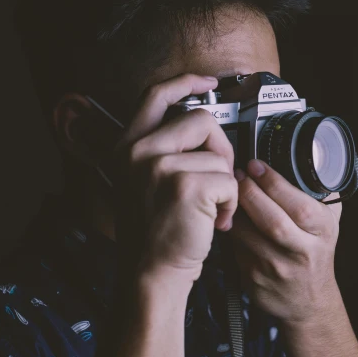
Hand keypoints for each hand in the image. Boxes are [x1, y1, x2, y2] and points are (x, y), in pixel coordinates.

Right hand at [111, 73, 238, 285]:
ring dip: (225, 184)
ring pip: (219, 154)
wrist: (150, 275)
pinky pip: (229, 180)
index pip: (155, 95)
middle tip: (218, 179)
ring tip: (210, 209)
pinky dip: (230, 204)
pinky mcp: (184, 185)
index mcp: (127, 146)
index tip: (208, 81)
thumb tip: (204, 126)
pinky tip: (214, 222)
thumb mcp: (143, 182)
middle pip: (201, 120)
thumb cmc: (155, 233)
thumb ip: (164, 150)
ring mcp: (159, 166)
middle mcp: (138, 151)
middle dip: (221, 149)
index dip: (186, 82)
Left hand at [227, 160, 342, 325]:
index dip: (273, 183)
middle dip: (249, 192)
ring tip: (230, 194)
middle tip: (238, 175)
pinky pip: (235, 248)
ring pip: (246, 234)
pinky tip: (230, 219)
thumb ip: (318, 193)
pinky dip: (230, 231)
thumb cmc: (315, 254)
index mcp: (322, 232)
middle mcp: (301, 252)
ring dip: (234, 210)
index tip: (256, 166)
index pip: (298, 205)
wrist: (309, 302)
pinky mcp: (254, 280)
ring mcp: (277, 269)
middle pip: (271, 220)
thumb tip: (304, 159)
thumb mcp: (328, 222)